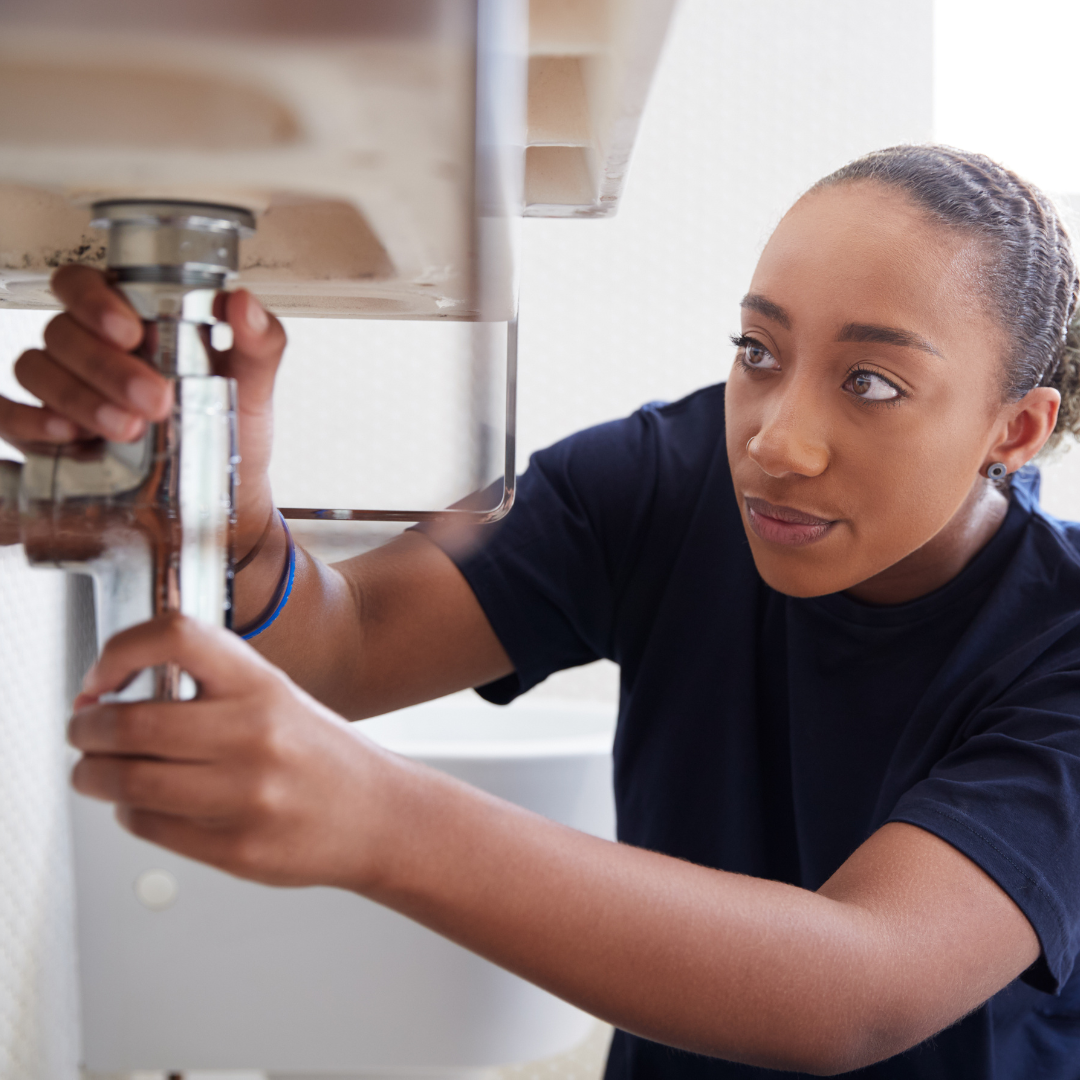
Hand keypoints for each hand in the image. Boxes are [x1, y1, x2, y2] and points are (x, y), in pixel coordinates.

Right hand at [0, 265, 286, 552]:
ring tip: (126, 428)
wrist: (226, 498)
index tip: (131, 333)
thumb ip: (259, 341)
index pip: (83, 285)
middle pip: (63, 332)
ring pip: (36, 369)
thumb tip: (241, 302)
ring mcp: (63, 391)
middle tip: (154, 400)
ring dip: (78, 396)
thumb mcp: (254, 386)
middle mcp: (89, 350)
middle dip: (105, 366)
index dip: (94, 300)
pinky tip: (66, 434)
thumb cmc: (233, 431)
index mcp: (131, 322)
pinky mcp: (47, 436)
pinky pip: (8, 416)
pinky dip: (27, 420)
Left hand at [68, 614, 388, 888]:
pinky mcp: (236, 847)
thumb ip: (207, 689)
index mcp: (262, 684)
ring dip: (92, 776)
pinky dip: (127, 812)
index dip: (120, 650)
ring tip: (95, 772)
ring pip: (127, 782)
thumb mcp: (275, 696)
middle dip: (87, 728)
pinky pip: (149, 826)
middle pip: (130, 722)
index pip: (176, 636)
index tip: (102, 676)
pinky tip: (141, 804)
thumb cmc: (320, 754)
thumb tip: (110, 695)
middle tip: (83, 730)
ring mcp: (246, 795)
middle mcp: (254, 733)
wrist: (379, 814)